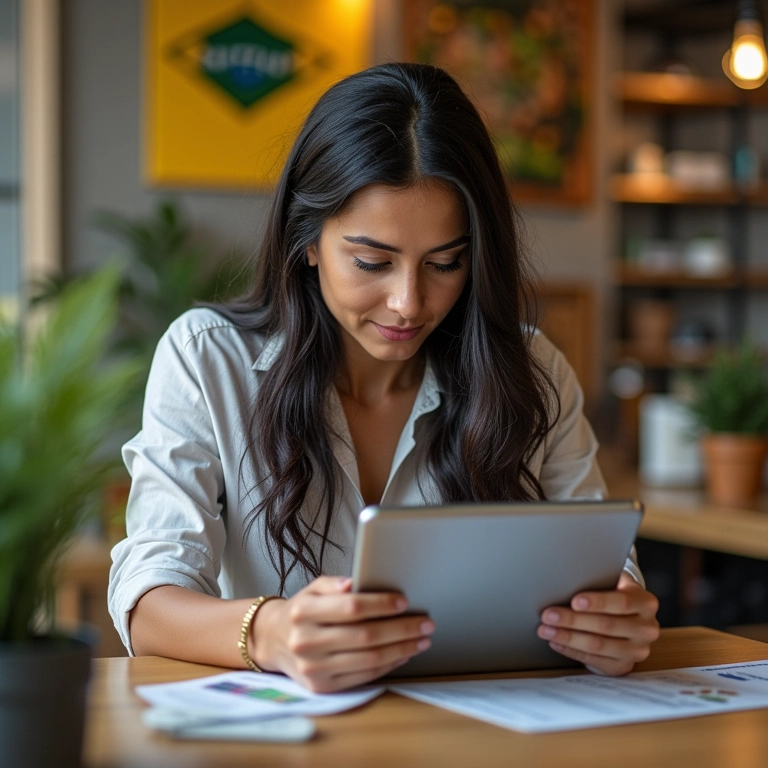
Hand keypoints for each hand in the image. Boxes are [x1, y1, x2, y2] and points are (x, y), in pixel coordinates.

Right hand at [252, 576, 433, 691]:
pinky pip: (364, 676)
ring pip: (368, 659)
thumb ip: (335, 583)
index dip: (381, 604)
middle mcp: (306, 641)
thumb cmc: (302, 610)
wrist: (274, 640)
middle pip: (365, 636)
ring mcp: (314, 668)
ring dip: (401, 649)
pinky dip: (388, 665)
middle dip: (401, 629)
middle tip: (425, 622)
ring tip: (421, 639)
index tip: (404, 601)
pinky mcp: (322, 687)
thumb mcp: (313, 589)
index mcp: (303, 612)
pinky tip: (403, 654)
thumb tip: (356, 582)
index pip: (351, 607)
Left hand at [537, 572, 659, 675]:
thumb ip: (599, 582)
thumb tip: (568, 581)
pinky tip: (556, 642)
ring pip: (598, 645)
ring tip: (545, 630)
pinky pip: (594, 660)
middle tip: (548, 615)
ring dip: (567, 637)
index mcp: (645, 603)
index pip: (622, 602)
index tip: (574, 601)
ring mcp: (636, 651)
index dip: (598, 602)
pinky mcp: (623, 666)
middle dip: (573, 620)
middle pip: (606, 625)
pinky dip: (571, 651)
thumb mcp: (613, 583)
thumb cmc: (613, 594)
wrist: (627, 617)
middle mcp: (646, 629)